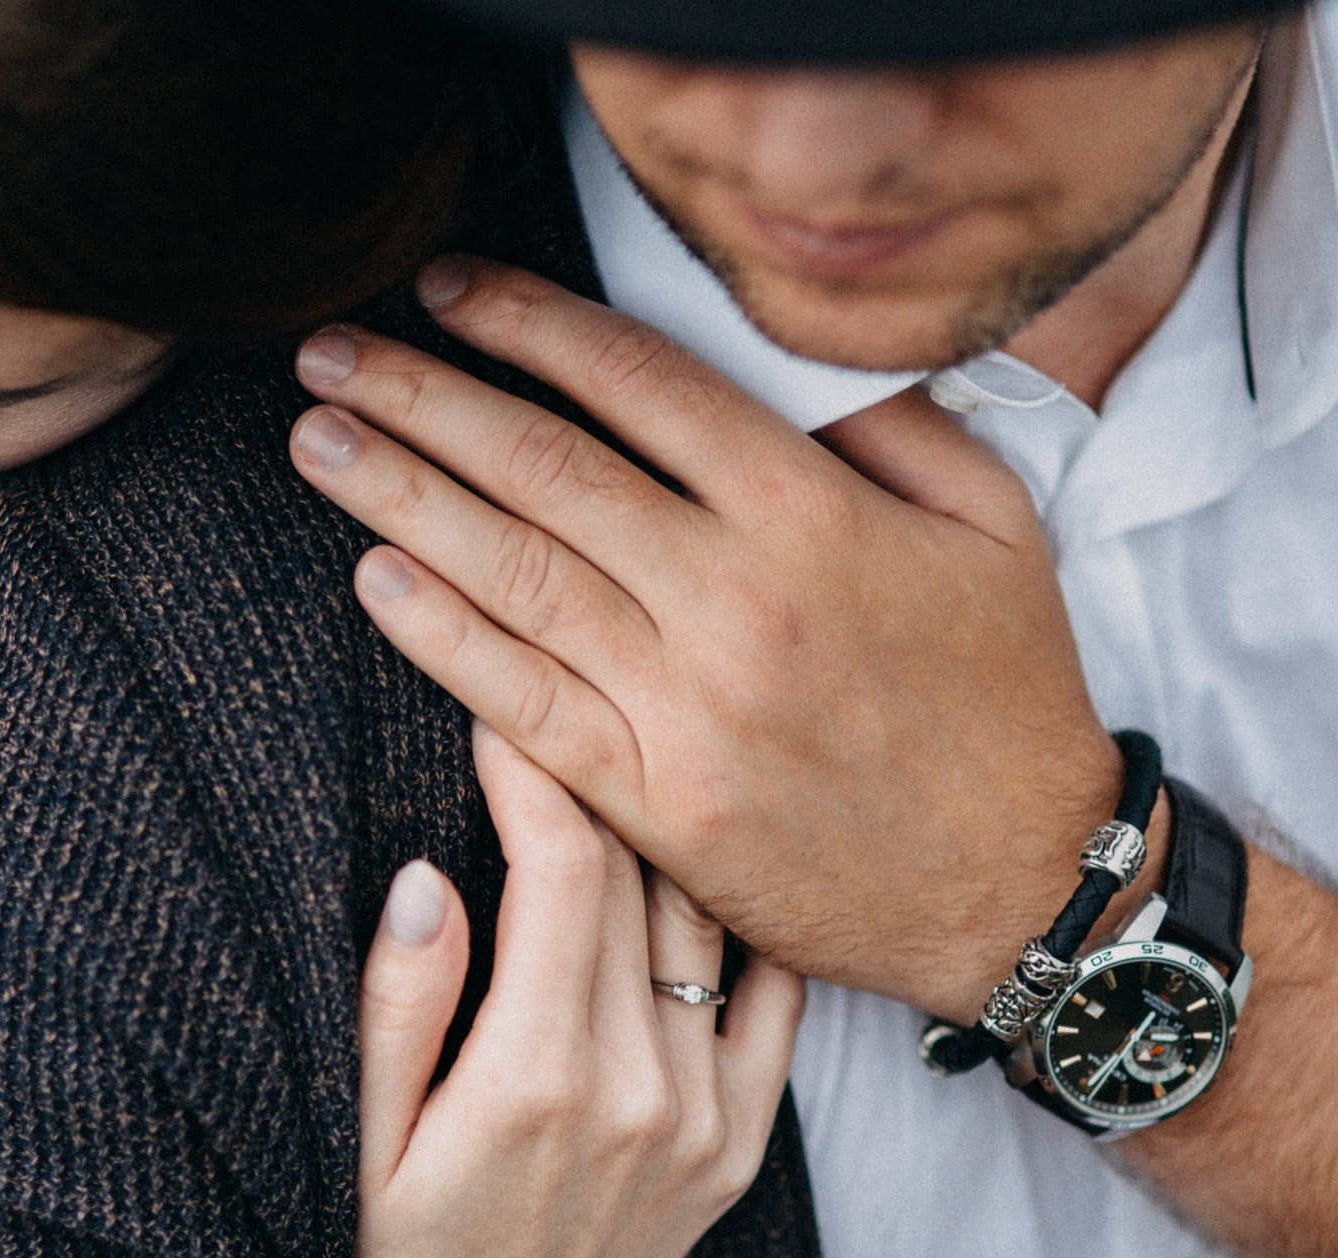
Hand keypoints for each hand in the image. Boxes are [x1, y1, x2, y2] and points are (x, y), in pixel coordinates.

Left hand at [289, 256, 1145, 1022]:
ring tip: (317, 439)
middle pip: (546, 469)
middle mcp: (738, 600)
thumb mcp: (994, 527)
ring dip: (399, 497)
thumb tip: (783, 344)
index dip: (528, 323)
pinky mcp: (661, 804)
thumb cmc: (1008, 697)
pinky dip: (442, 638)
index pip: (638, 383)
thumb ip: (891, 423)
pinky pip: (526, 707)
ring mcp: (691, 708)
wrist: (1019, 887)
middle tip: (328, 352)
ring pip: (516, 578)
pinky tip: (374, 578)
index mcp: (815, 515)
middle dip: (421, 395)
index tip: (448, 290)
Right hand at [331, 724, 804, 1257]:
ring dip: (662, 846)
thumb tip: (426, 874)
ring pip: (704, 927)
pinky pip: (772, 1007)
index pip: (566, 867)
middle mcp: (642, 1096)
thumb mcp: (350, 1138)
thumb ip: (398, 1004)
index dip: (533, 769)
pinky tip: (707, 880)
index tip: (497, 713)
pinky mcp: (736, 1156)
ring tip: (624, 777)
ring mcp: (704, 1128)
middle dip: (591, 782)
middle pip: (639, 880)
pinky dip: (742, 934)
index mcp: (537, 1078)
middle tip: (556, 716)